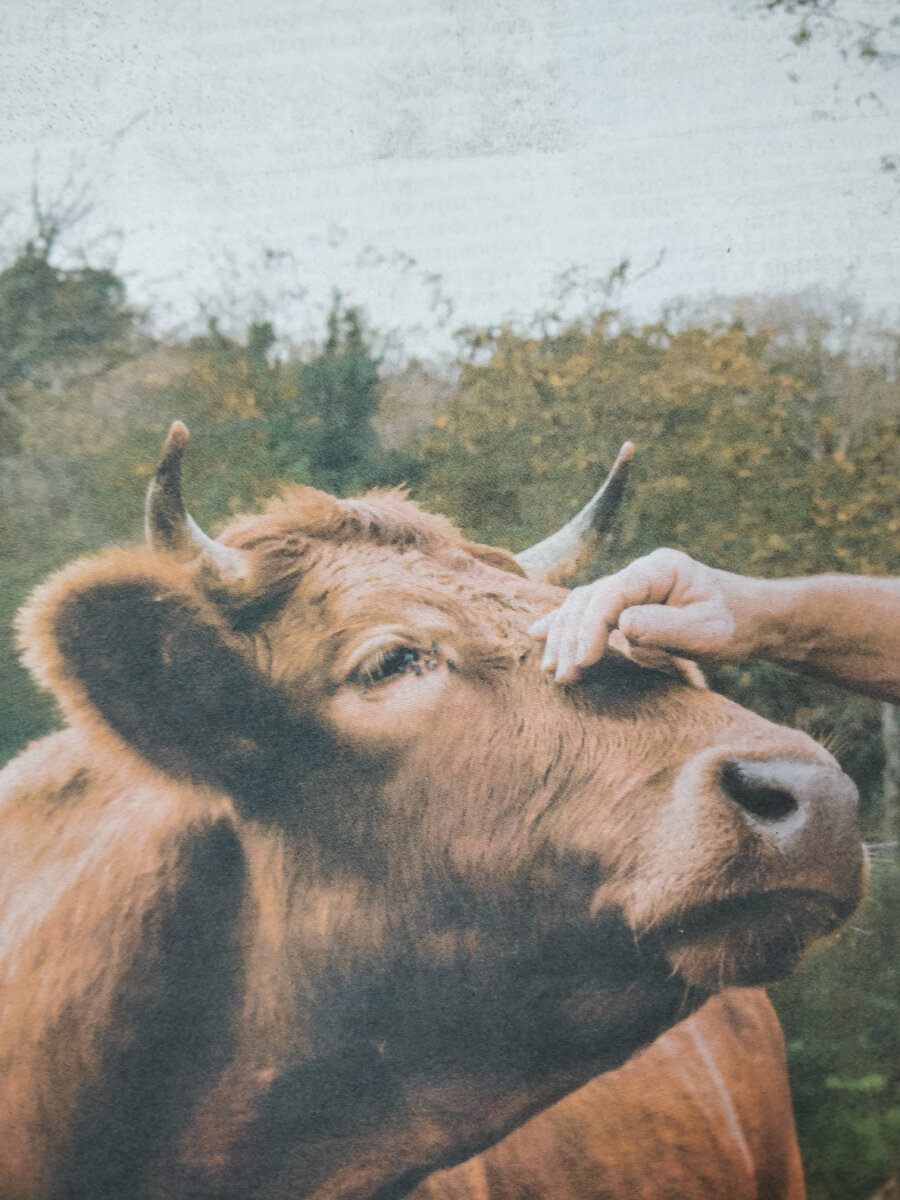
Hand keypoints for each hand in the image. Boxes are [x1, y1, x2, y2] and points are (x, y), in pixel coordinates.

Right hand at [529, 549, 752, 681]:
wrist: (751, 619)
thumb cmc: (734, 625)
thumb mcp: (709, 631)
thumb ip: (666, 627)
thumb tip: (620, 625)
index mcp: (660, 569)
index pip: (611, 593)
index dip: (591, 626)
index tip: (584, 661)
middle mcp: (639, 572)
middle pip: (589, 598)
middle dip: (571, 637)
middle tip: (564, 676)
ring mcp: (631, 586)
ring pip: (582, 605)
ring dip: (563, 636)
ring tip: (552, 670)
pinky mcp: (626, 603)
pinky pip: (587, 611)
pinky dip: (564, 626)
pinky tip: (538, 635)